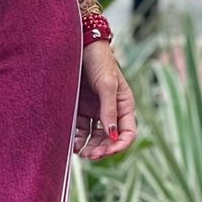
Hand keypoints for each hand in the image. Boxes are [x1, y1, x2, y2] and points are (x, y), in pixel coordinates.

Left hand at [73, 41, 136, 159]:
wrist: (78, 45)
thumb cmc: (98, 60)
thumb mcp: (107, 84)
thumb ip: (109, 109)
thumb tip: (111, 135)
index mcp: (124, 105)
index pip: (128, 132)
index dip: (120, 145)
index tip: (109, 151)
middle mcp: (111, 110)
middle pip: (110, 138)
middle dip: (103, 149)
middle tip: (91, 155)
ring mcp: (95, 111)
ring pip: (95, 137)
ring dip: (90, 148)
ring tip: (82, 153)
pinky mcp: (80, 110)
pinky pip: (81, 130)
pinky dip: (78, 139)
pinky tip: (73, 145)